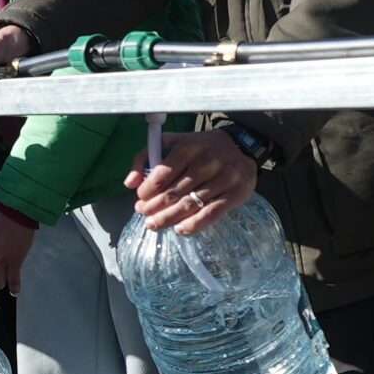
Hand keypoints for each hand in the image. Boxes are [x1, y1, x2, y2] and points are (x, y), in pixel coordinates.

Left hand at [128, 130, 258, 234]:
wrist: (242, 147)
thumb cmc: (201, 148)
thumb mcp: (174, 143)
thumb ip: (147, 157)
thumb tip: (130, 182)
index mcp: (189, 146)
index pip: (163, 172)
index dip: (148, 189)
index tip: (140, 198)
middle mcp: (207, 161)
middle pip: (175, 191)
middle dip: (155, 207)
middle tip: (145, 215)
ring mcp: (224, 178)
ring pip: (191, 204)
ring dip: (169, 218)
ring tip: (155, 225)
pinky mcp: (236, 193)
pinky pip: (211, 213)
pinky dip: (194, 225)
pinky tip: (180, 230)